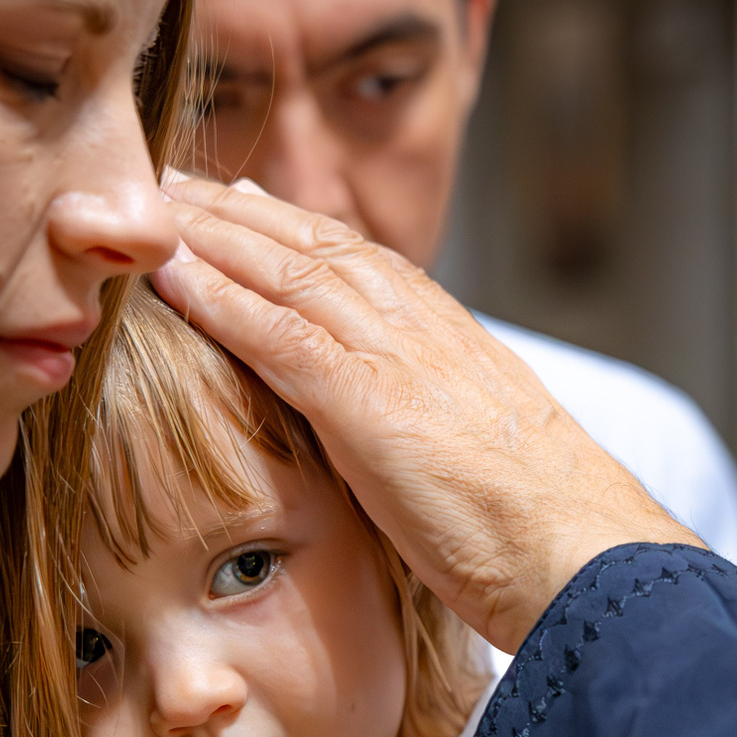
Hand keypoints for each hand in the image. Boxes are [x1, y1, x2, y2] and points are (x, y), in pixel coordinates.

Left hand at [149, 176, 697, 653]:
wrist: (583, 553)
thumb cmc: (543, 531)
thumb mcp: (486, 458)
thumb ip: (439, 427)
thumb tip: (410, 440)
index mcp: (453, 341)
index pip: (361, 261)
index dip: (294, 229)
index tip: (242, 202)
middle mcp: (423, 330)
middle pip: (315, 246)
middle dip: (239, 211)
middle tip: (175, 183)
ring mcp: (395, 359)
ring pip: (289, 273)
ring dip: (212, 236)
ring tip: (153, 209)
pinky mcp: (367, 402)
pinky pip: (277, 334)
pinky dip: (219, 299)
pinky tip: (170, 278)